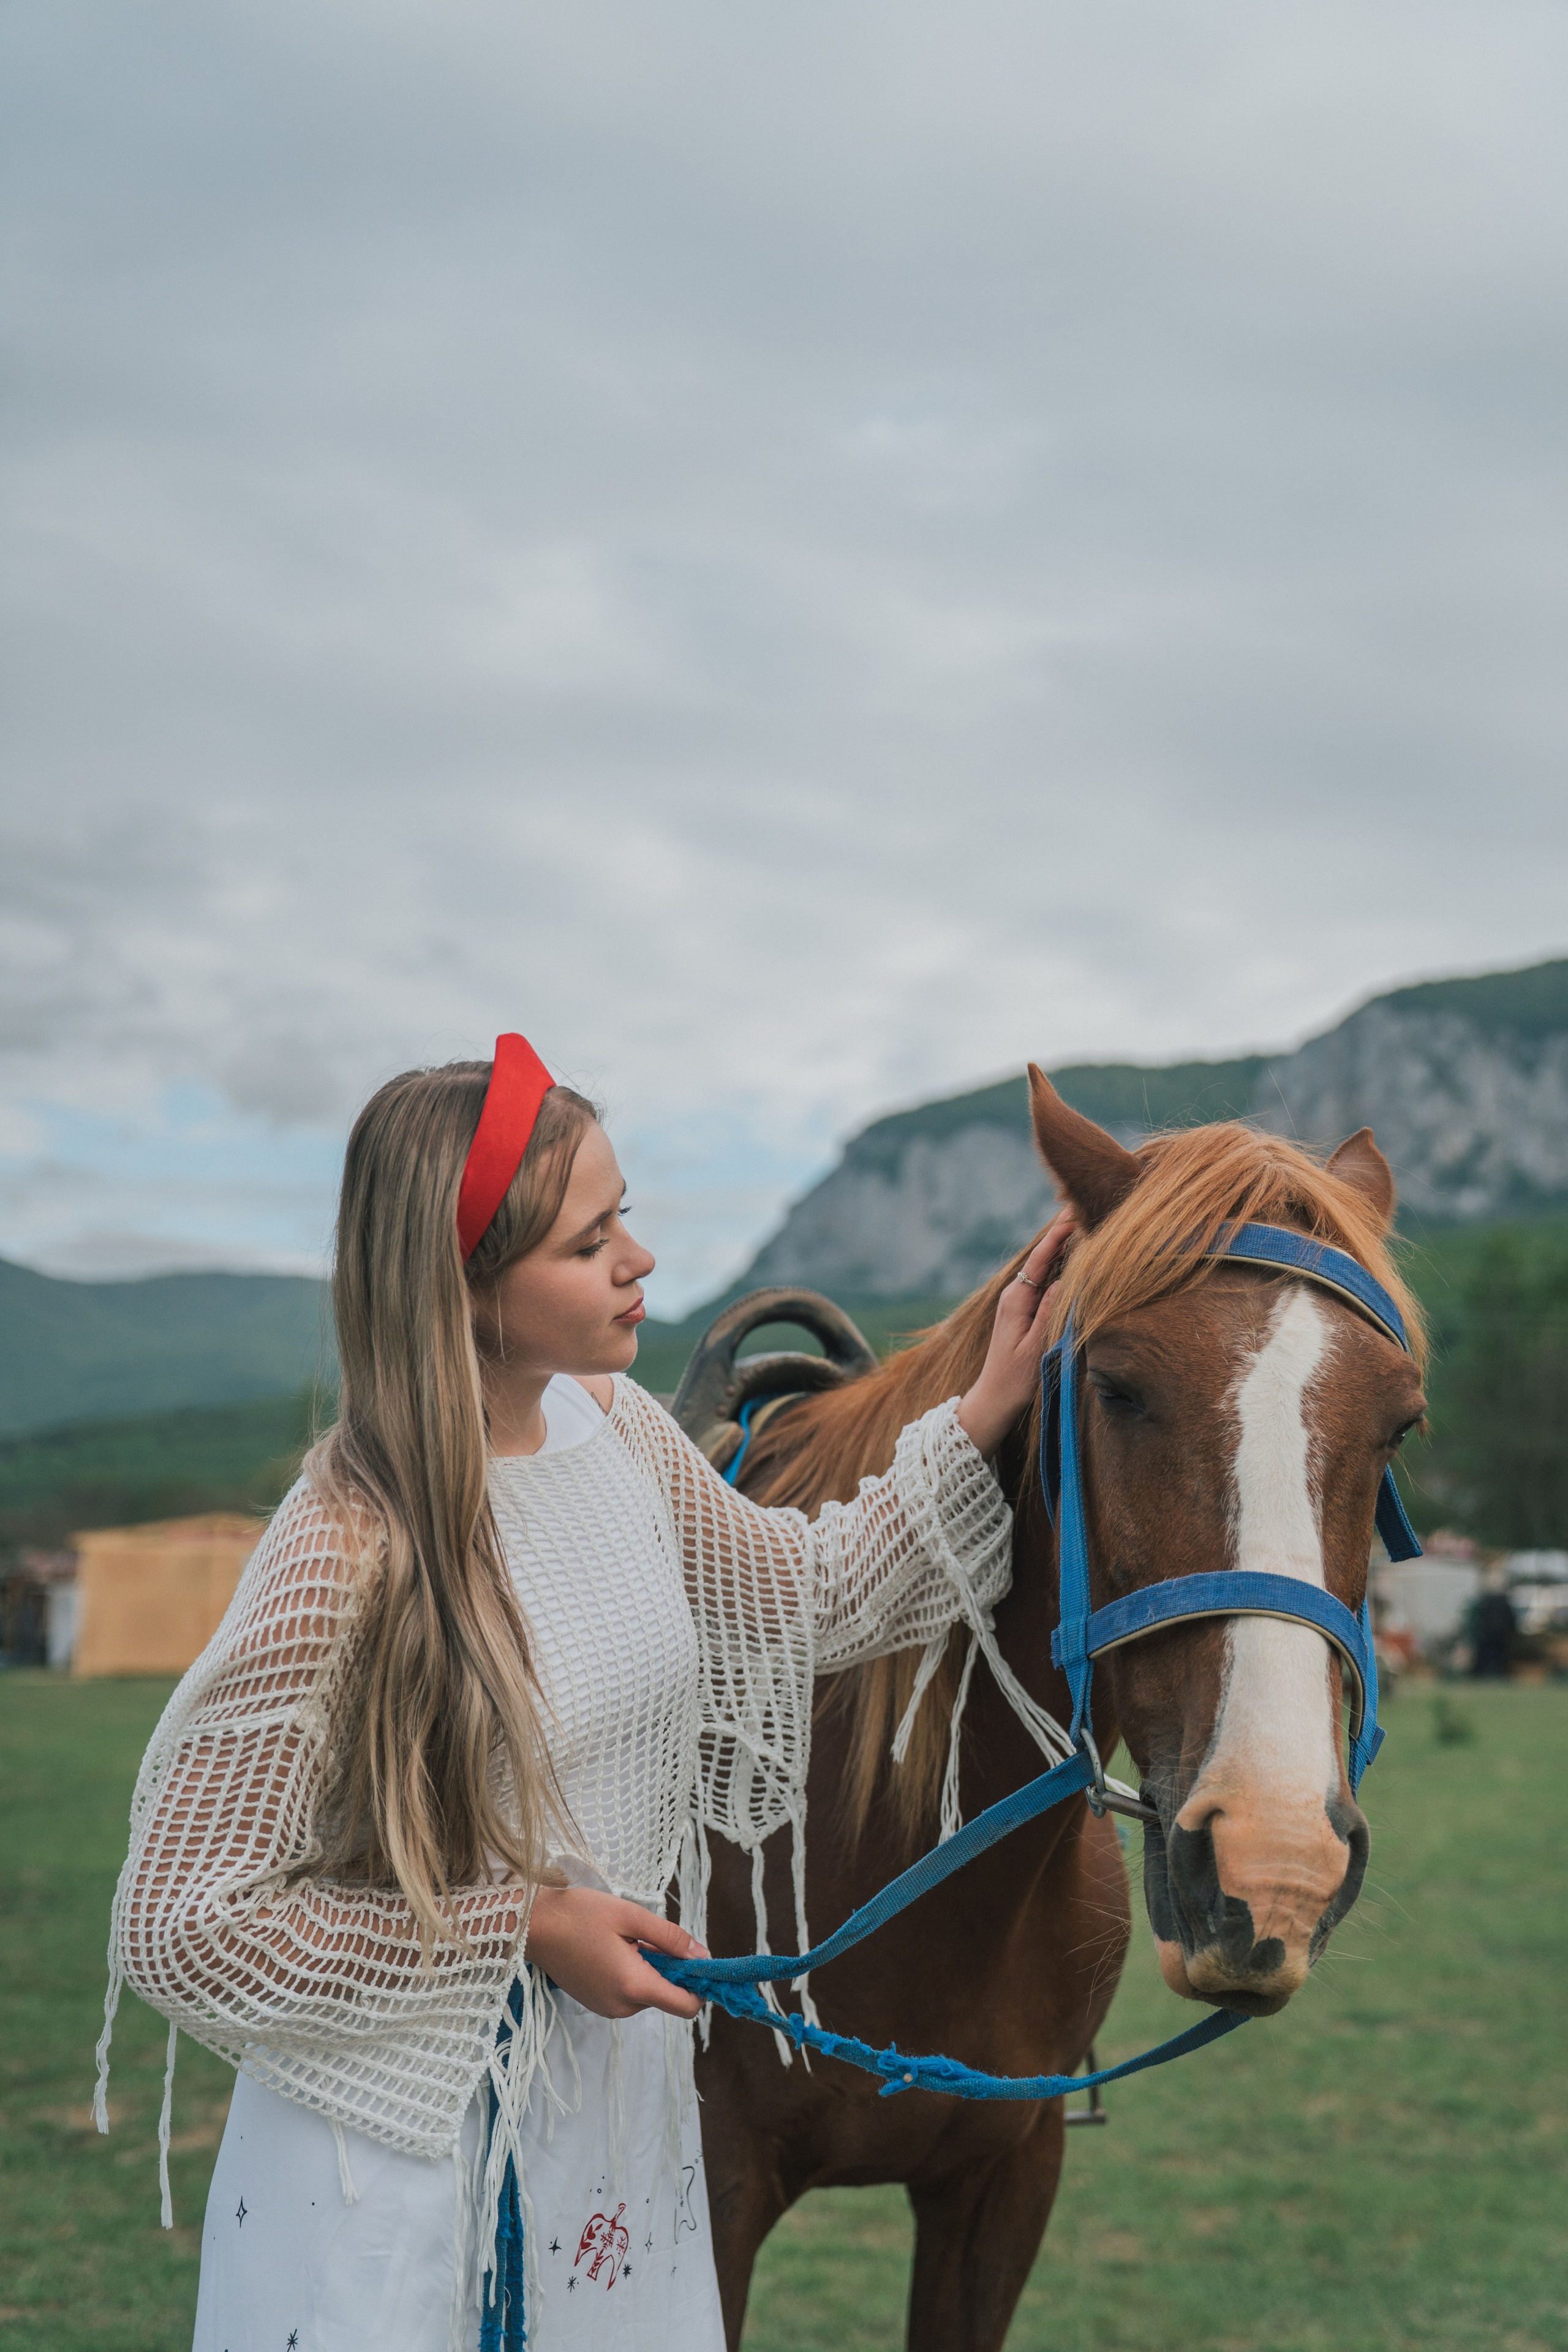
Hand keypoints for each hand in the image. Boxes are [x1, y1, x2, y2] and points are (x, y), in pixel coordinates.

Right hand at [522, 1884, 708, 2020]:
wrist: (531, 1927)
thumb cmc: (579, 1914)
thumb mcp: (631, 1916)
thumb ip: (670, 1938)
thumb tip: (702, 1956)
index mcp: (634, 1986)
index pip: (687, 2006)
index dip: (700, 1985)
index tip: (696, 1958)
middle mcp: (622, 2007)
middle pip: (668, 1996)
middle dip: (669, 1968)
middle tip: (646, 1936)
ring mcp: (607, 2009)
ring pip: (649, 1993)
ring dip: (649, 1969)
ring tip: (624, 1940)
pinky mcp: (597, 2004)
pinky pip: (630, 1993)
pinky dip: (633, 1974)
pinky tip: (613, 1950)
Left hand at [956, 1209, 1074, 1460]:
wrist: (994, 1400)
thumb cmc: (1015, 1379)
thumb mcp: (1035, 1348)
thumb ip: (1050, 1314)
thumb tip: (1065, 1280)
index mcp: (1016, 1299)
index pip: (1039, 1259)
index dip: (1057, 1235)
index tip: (1072, 1212)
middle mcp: (1016, 1295)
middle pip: (1043, 1257)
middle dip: (1063, 1234)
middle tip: (1083, 1208)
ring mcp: (1020, 1303)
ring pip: (1046, 1269)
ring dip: (1064, 1248)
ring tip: (1084, 1225)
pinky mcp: (1025, 1312)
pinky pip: (1046, 1283)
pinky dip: (1061, 1268)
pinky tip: (1075, 1259)